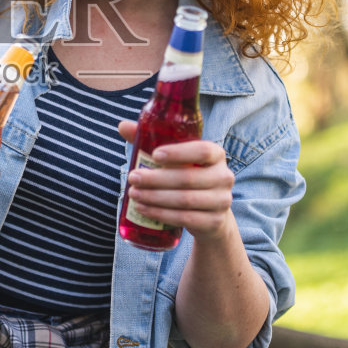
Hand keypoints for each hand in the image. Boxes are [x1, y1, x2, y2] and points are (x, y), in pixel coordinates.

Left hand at [117, 120, 236, 241]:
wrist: (210, 214)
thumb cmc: (188, 177)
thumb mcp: (175, 159)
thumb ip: (152, 141)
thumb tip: (122, 126)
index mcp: (216, 155)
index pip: (202, 151)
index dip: (179, 153)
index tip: (154, 155)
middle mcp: (224, 177)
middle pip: (188, 178)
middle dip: (156, 179)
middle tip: (133, 178)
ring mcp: (222, 201)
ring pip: (185, 200)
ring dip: (155, 198)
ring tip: (133, 194)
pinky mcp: (214, 222)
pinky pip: (185, 219)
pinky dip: (161, 214)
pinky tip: (144, 209)